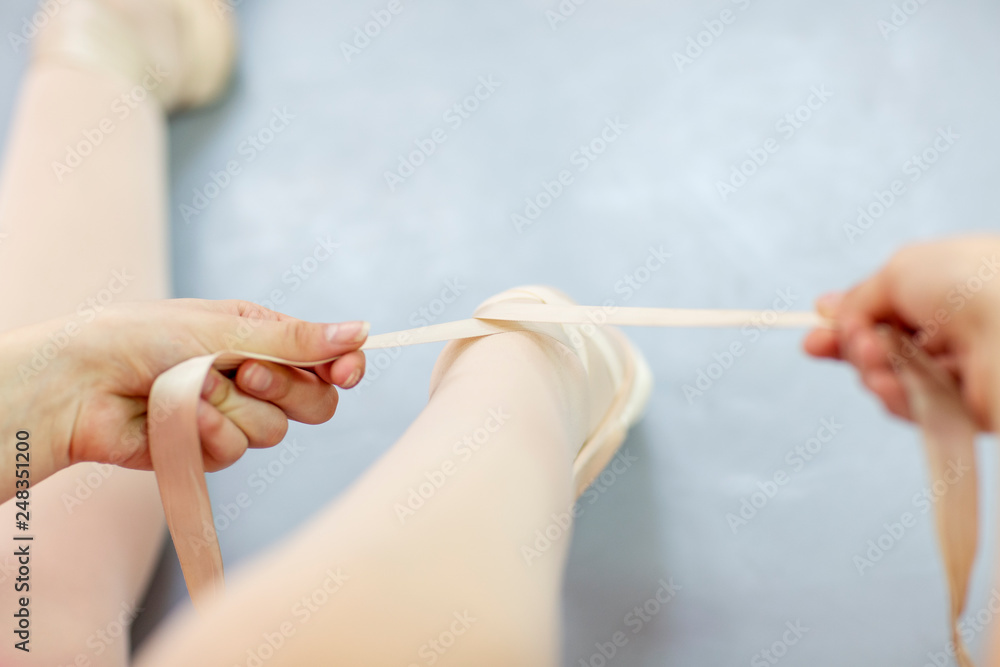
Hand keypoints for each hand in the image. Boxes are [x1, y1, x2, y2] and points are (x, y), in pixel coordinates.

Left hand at [0, 299, 367, 497]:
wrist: (81, 382)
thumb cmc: (143, 337)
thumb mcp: (228, 328)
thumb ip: (297, 340)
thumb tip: (361, 331)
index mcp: (261, 337)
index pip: (326, 359)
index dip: (343, 368)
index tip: (347, 372)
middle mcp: (253, 377)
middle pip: (315, 403)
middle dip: (284, 390)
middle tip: (246, 372)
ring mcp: (231, 415)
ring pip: (274, 431)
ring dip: (232, 409)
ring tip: (191, 388)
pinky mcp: (207, 448)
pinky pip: (235, 450)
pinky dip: (206, 431)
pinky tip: (177, 415)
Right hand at [804, 236, 999, 428]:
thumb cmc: (971, 283)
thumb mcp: (899, 270)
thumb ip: (860, 297)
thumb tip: (832, 313)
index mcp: (947, 291)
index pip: (884, 314)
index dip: (845, 326)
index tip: (813, 336)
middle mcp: (953, 331)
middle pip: (880, 350)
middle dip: (851, 349)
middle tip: (837, 344)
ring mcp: (959, 372)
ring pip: (890, 381)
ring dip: (870, 372)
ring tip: (875, 360)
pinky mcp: (964, 411)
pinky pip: (911, 410)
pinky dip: (893, 398)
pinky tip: (890, 385)